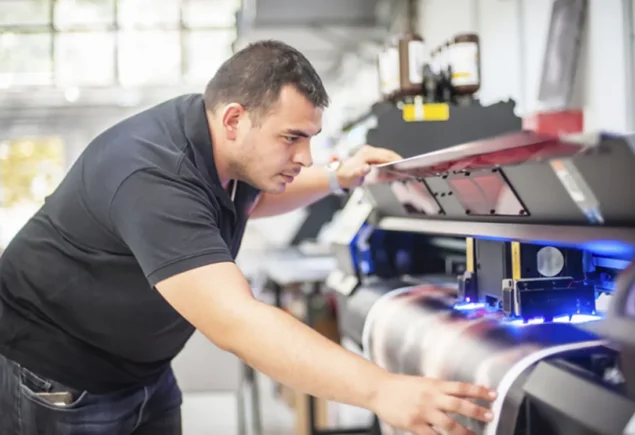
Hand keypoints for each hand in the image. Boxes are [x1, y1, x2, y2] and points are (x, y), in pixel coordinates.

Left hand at [336, 145, 401, 189]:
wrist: (339, 174)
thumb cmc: (346, 176)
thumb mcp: (352, 176)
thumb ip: (360, 172)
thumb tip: (366, 168)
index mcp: (366, 154)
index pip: (385, 156)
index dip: (395, 160)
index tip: (402, 164)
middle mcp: (368, 151)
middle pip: (387, 153)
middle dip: (397, 159)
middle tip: (406, 166)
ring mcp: (369, 152)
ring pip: (386, 154)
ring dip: (394, 159)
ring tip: (402, 166)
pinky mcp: (370, 155)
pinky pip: (383, 156)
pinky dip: (390, 160)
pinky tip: (393, 165)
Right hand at [370, 373, 495, 434]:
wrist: (379, 389)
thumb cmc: (401, 386)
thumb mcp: (423, 382)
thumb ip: (440, 389)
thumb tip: (461, 394)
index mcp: (434, 385)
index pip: (462, 387)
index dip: (479, 391)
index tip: (493, 394)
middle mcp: (431, 397)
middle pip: (459, 404)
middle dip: (476, 411)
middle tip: (490, 415)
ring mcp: (423, 412)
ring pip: (449, 423)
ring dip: (464, 431)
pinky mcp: (414, 424)